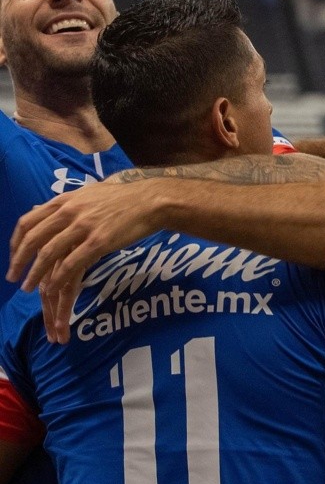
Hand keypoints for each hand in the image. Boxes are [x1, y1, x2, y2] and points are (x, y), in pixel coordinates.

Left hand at [8, 181, 165, 343]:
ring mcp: (84, 226)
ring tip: (28, 288)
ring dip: (35, 274)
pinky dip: (57, 279)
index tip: (14, 257)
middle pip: (33, 239)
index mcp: (65, 200)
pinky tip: (51, 289)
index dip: (16, 243)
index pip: (28, 221)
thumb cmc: (124, 198)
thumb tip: (44, 208)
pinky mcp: (99, 242)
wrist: (151, 201)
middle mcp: (70, 211)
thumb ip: (66, 204)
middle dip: (19, 261)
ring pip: (48, 253)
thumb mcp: (89, 194)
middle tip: (14, 278)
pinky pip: (70, 264)